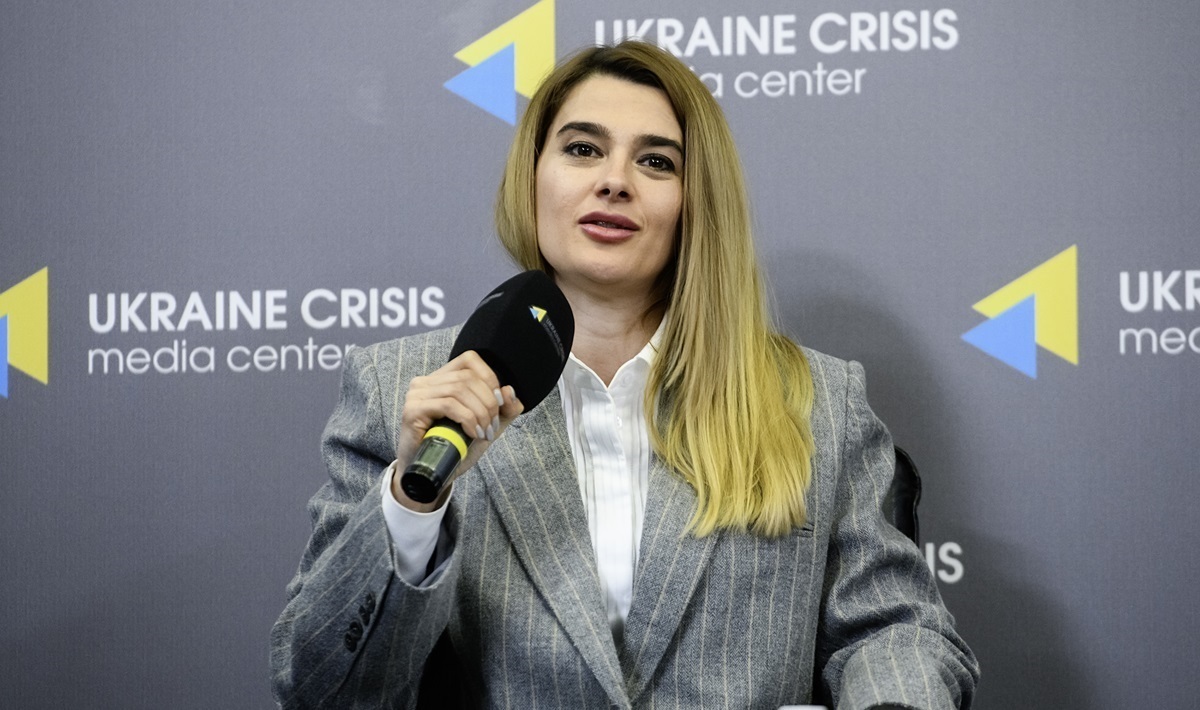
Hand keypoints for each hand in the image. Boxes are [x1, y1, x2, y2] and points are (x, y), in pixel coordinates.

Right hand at [391, 351, 523, 510]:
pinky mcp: (412, 409)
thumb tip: (510, 391)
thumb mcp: (487, 426)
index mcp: (443, 378)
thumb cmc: (456, 448)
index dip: (490, 378)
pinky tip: (472, 434)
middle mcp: (426, 381)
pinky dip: (467, 419)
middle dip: (488, 403)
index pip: (470, 360)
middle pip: (467, 378)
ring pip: (459, 390)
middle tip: (492, 427)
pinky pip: (448, 404)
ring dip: (479, 413)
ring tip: (483, 433)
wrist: (433, 475)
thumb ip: (503, 410)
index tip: (499, 404)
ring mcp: (417, 394)